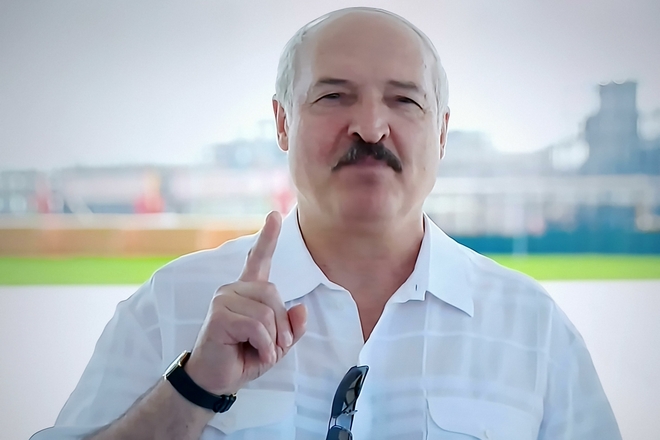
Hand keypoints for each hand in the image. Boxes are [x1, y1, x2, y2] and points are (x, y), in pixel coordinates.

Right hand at [184, 211, 306, 394]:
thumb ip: (292, 327)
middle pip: (274, 295)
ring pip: (267, 312)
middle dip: (282, 327)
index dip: (268, 237)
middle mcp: (233, 289)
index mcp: (248, 291)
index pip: (259, 259)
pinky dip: (263, 345)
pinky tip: (252, 352)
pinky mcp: (218, 315)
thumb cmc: (243, 358)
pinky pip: (257, 325)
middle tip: (272, 347)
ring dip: (272, 340)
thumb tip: (301, 308)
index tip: (275, 215)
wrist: (216, 380)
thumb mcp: (276, 344)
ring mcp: (223, 299)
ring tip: (260, 351)